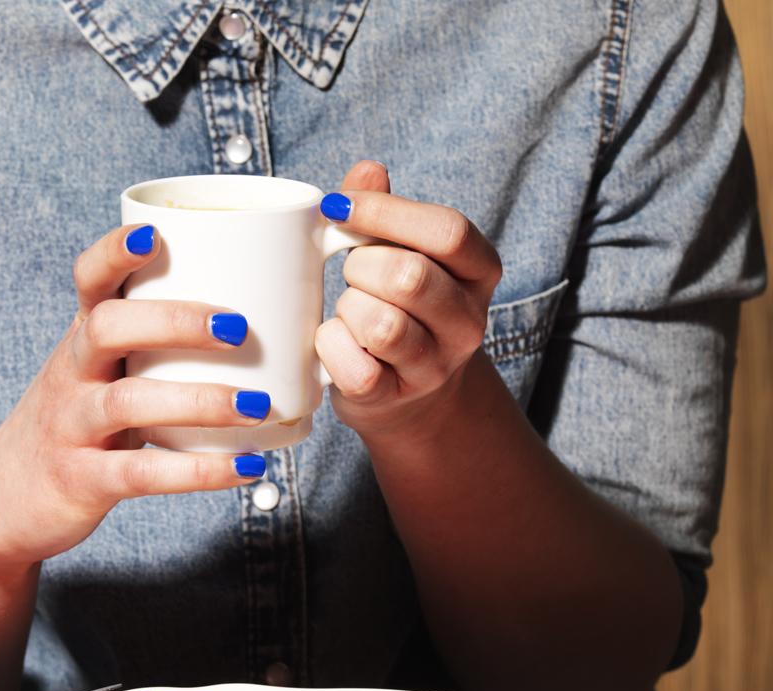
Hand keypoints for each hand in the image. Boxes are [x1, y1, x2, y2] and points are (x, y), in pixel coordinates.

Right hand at [0, 224, 269, 571]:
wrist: (4, 503)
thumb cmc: (77, 429)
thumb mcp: (99, 380)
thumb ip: (153, 353)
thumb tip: (259, 327)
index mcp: (81, 342)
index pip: (87, 282)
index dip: (114, 254)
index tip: (155, 233)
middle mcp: (70, 376)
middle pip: (107, 329)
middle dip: (173, 321)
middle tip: (238, 328)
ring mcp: (72, 428)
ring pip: (128, 402)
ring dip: (199, 401)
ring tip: (257, 405)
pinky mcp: (83, 480)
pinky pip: (142, 473)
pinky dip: (199, 471)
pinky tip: (246, 468)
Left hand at [316, 161, 501, 442]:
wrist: (405, 395)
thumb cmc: (397, 308)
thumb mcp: (401, 253)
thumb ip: (384, 212)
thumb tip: (368, 171)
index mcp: (479, 274)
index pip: (448, 232)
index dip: (386, 213)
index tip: (339, 208)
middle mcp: (468, 324)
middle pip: (410, 277)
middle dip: (362, 267)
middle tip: (353, 274)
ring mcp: (434, 367)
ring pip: (382, 326)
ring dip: (349, 309)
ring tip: (349, 311)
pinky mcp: (393, 398)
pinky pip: (356, 369)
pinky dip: (331, 348)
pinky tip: (335, 342)